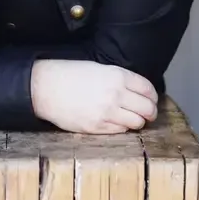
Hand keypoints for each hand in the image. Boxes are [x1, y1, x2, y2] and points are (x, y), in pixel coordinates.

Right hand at [30, 59, 157, 133]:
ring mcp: (107, 113)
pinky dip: (123, 128)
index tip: (151, 100)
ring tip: (132, 119)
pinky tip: (116, 122)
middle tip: (147, 113)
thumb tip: (138, 92)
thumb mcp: (98, 68)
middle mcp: (116, 94)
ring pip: (137, 123)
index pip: (148, 89)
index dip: (152, 96)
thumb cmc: (70, 75)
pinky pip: (121, 131)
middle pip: (147, 108)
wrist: (47, 88)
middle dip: (150, 112)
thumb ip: (120, 79)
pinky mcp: (98, 128)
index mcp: (117, 76)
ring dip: (138, 122)